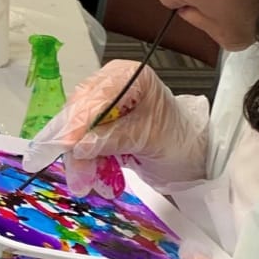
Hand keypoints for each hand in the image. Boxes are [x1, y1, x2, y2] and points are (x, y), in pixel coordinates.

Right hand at [21, 61, 209, 195]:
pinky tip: (94, 177)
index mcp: (129, 76)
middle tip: (78, 174)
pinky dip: (86, 162)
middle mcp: (111, 86)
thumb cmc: (179, 138)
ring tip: (86, 182)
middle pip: (80, 112)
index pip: (95, 94)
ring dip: (80, 159)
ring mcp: (103, 107)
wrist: (190, 156)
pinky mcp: (99, 127)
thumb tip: (80, 147)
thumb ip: (113, 138)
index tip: (68, 144)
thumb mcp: (149, 138)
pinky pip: (82, 144)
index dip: (78, 119)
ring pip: (77, 131)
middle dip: (76, 145)